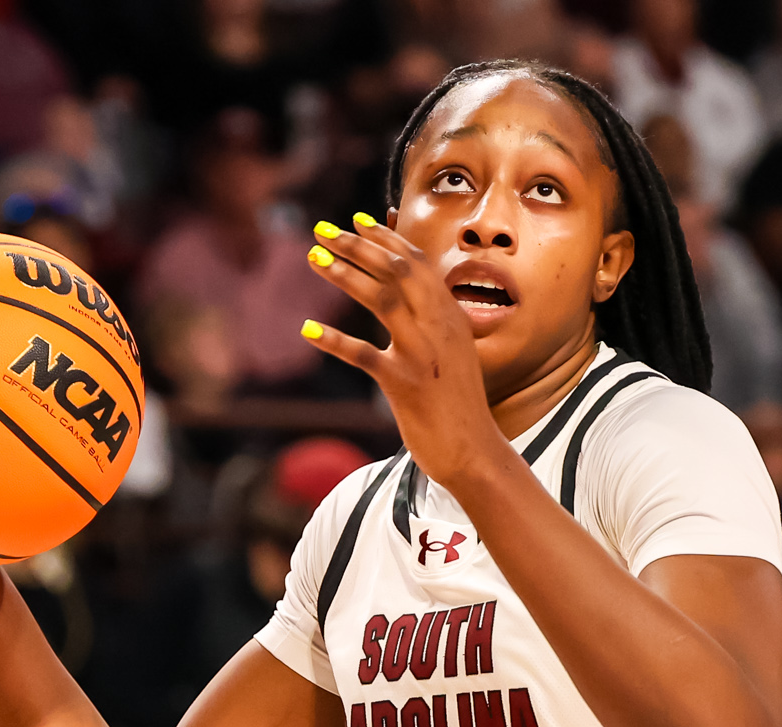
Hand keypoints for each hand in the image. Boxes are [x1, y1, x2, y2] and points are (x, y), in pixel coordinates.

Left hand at [297, 215, 511, 491]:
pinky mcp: (402, 383)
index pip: (417, 262)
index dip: (385, 238)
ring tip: (313, 258)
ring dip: (343, 274)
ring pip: (380, 299)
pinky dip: (333, 340)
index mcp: (450, 315)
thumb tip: (409, 296)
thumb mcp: (453, 351)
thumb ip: (432, 321)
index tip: (356, 221)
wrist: (474, 449)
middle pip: (396, 269)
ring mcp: (421, 353)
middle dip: (358, 245)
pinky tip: (307, 330)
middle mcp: (438, 326)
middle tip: (324, 230)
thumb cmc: (458, 402)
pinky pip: (362, 354)